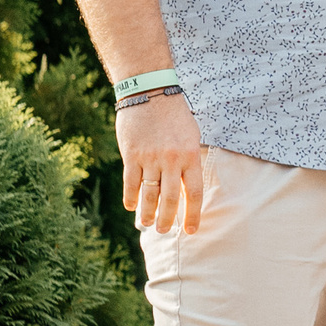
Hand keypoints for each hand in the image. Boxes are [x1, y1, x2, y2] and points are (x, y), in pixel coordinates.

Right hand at [120, 91, 207, 235]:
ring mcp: (150, 158)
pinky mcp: (131, 155)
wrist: (150, 93)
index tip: (192, 230)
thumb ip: (189, 162)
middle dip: (168, 219)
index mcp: (190, 156)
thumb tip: (187, 189)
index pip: (194, 193)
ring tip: (147, 224)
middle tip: (165, 231)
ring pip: (149, 194)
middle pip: (170, 198)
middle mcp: (171, 160)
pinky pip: (131, 182)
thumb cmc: (175, 116)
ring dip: (148, 212)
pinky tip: (131, 207)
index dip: (193, 214)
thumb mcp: (191, 137)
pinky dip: (131, 197)